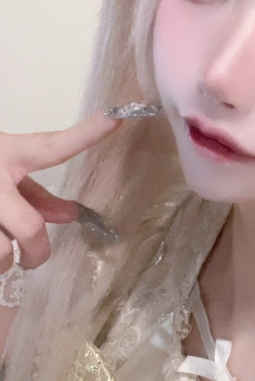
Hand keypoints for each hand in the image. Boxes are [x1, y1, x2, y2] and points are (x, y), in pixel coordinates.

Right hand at [0, 113, 121, 270]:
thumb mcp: (3, 164)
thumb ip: (36, 192)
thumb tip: (71, 216)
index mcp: (7, 154)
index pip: (52, 146)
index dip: (85, 135)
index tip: (116, 119)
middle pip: (29, 227)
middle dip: (37, 251)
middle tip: (34, 259)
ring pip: (0, 253)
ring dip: (2, 261)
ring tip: (0, 257)